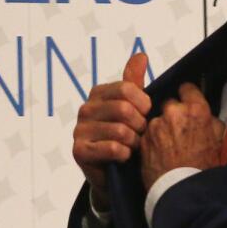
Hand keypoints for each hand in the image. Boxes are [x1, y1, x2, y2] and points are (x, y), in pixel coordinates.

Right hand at [72, 53, 151, 209]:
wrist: (114, 172)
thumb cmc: (125, 135)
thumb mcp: (132, 107)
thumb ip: (134, 82)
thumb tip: (141, 55)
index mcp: (98, 93)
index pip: (126, 88)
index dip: (144, 103)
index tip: (147, 114)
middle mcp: (85, 108)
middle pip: (124, 109)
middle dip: (140, 125)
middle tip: (141, 134)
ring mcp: (79, 130)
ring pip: (120, 131)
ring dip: (134, 142)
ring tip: (133, 146)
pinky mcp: (79, 151)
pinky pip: (111, 148)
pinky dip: (125, 154)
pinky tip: (124, 156)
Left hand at [141, 83, 224, 190]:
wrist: (184, 190)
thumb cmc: (206, 166)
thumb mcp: (219, 140)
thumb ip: (211, 121)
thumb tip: (205, 115)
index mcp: (196, 110)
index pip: (187, 88)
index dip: (187, 96)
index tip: (187, 103)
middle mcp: (173, 112)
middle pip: (170, 103)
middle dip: (173, 113)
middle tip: (179, 130)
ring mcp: (155, 125)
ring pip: (157, 119)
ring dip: (161, 127)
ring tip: (168, 145)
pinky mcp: (144, 139)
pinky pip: (148, 133)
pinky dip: (152, 140)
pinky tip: (159, 153)